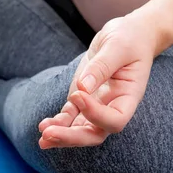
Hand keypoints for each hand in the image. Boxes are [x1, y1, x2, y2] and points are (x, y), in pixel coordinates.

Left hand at [38, 14, 157, 148]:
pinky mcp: (82, 99)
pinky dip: (58, 122)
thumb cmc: (129, 39)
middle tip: (49, 134)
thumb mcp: (118, 46)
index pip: (115, 119)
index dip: (96, 114)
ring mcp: (97, 104)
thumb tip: (82, 87)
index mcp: (129, 96)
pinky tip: (43, 125)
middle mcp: (113, 106)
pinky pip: (70, 116)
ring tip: (43, 137)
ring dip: (62, 135)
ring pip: (81, 129)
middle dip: (73, 137)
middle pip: (96, 133)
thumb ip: (102, 66)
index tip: (78, 94)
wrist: (128, 35)